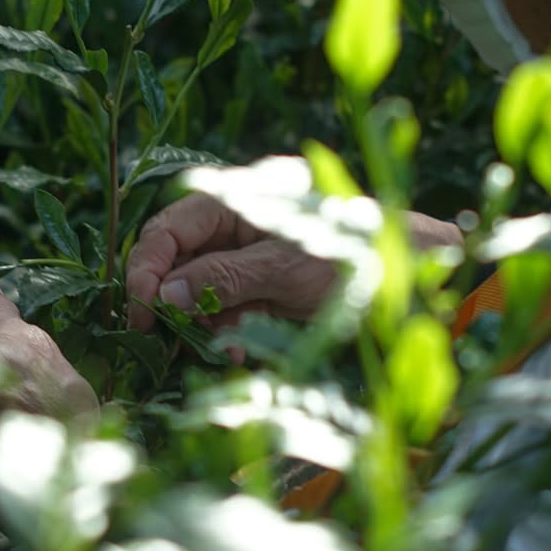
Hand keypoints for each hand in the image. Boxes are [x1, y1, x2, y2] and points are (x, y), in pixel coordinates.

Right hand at [126, 193, 335, 332]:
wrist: (407, 275)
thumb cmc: (353, 254)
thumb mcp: (286, 267)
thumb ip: (225, 278)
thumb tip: (166, 294)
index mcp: (236, 201)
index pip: (169, 229)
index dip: (147, 268)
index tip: (142, 311)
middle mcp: (233, 225)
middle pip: (176, 261)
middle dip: (172, 301)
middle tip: (168, 338)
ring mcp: (246, 256)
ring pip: (196, 290)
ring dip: (201, 323)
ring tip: (224, 348)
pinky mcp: (259, 285)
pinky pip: (223, 308)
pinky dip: (225, 330)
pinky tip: (237, 349)